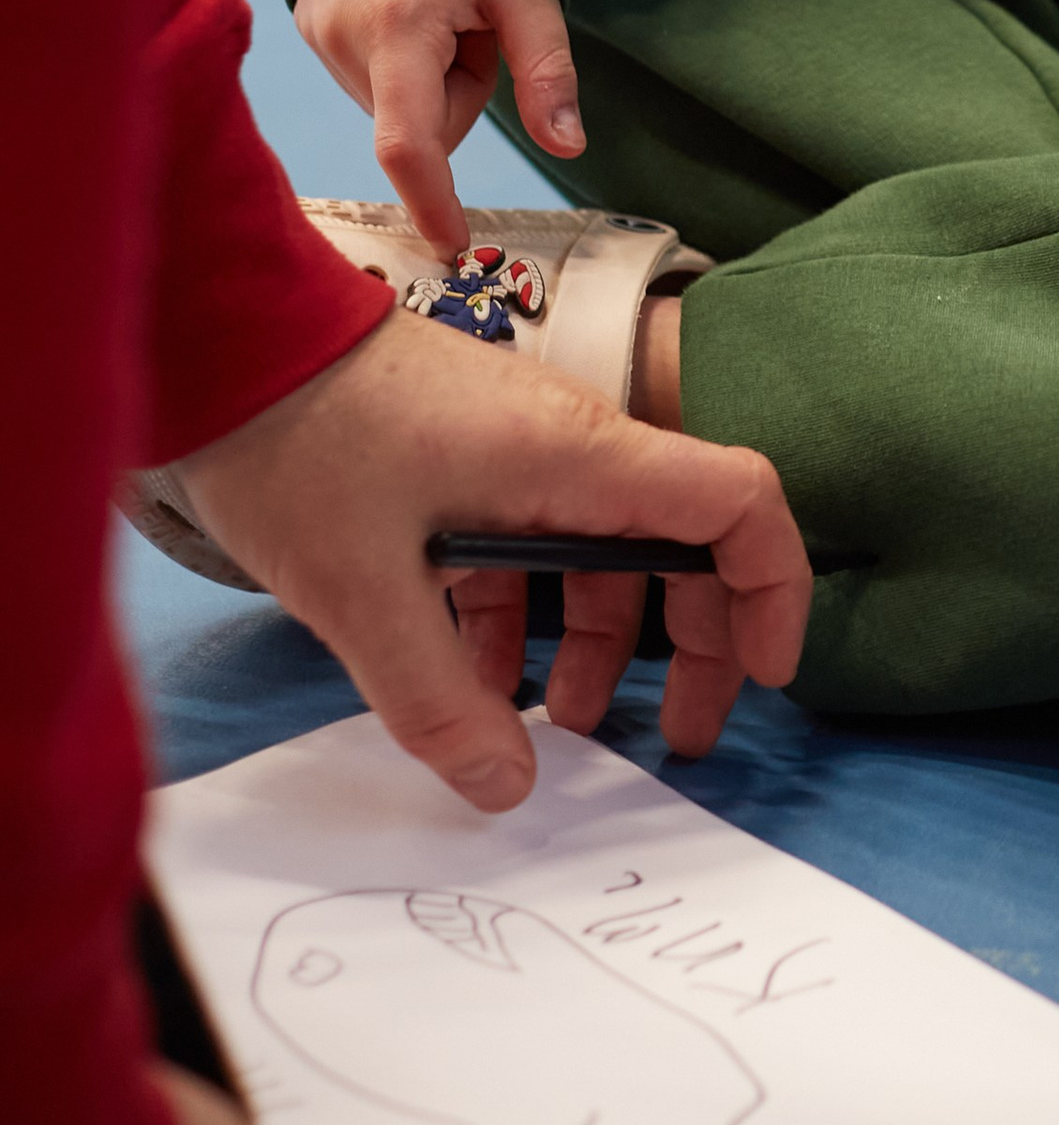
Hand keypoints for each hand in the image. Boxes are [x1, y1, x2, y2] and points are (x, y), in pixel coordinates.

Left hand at [183, 307, 811, 794]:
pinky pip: (533, 542)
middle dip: (694, 646)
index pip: (739, 505)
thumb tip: (508, 790)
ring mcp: (522, 448)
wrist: (219, 334)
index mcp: (581, 458)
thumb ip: (438, 699)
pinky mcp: (470, 456)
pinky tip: (474, 683)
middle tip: (672, 741)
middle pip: (684, 544)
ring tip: (559, 730)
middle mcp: (573, 447)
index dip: (773, 592)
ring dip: (598, 643)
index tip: (764, 678)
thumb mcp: (360, 589)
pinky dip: (524, 616)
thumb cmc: (299, 438)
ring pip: (604, 552)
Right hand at [295, 0, 582, 252]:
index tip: (452, 248)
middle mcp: (343, 36)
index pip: (408, 141)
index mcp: (400, 24)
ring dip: (428, 83)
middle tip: (470, 32)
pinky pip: (372, 87)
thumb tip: (569, 146)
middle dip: (457, 97)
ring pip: (398, 112)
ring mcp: (315, 35)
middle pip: (422, 127)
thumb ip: (549, 69)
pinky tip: (405, 17)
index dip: (431, 201)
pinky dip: (399, 69)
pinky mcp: (306, 31)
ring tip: (436, 18)